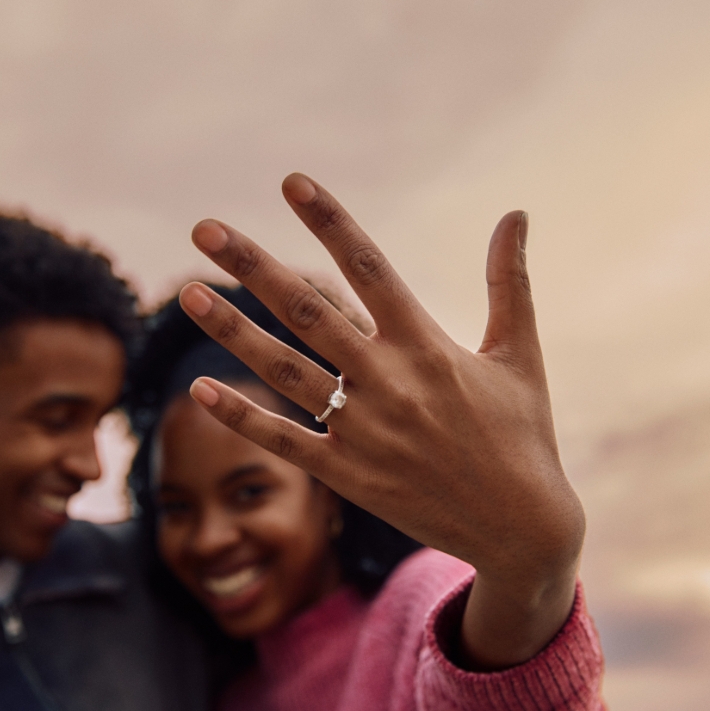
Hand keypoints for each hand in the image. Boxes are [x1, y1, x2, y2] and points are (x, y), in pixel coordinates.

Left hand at [179, 173, 584, 668]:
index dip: (329, 222)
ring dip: (232, 331)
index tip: (291, 183)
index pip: (368, 268)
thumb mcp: (519, 353)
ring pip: (285, 370)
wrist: (522, 527)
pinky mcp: (350, 475)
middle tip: (204, 229)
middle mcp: (389, 381)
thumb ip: (509, 280)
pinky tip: (200, 389)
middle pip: (308, 311)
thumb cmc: (523, 434)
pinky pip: (285, 441)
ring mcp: (365, 430)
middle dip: (252, 267)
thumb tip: (517, 213)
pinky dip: (242, 417)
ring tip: (186, 294)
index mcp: (428, 345)